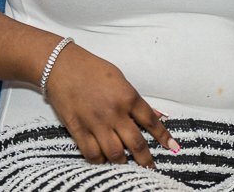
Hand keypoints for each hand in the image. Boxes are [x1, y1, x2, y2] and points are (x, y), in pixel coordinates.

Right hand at [48, 44, 178, 165]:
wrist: (61, 66)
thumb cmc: (92, 69)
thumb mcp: (120, 78)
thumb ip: (135, 99)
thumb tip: (154, 115)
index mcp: (127, 96)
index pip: (150, 121)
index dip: (163, 136)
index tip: (172, 147)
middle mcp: (114, 112)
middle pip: (135, 143)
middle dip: (145, 160)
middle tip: (150, 168)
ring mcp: (95, 123)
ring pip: (114, 153)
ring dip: (122, 161)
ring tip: (124, 162)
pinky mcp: (78, 129)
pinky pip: (91, 153)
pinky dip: (99, 160)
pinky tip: (103, 159)